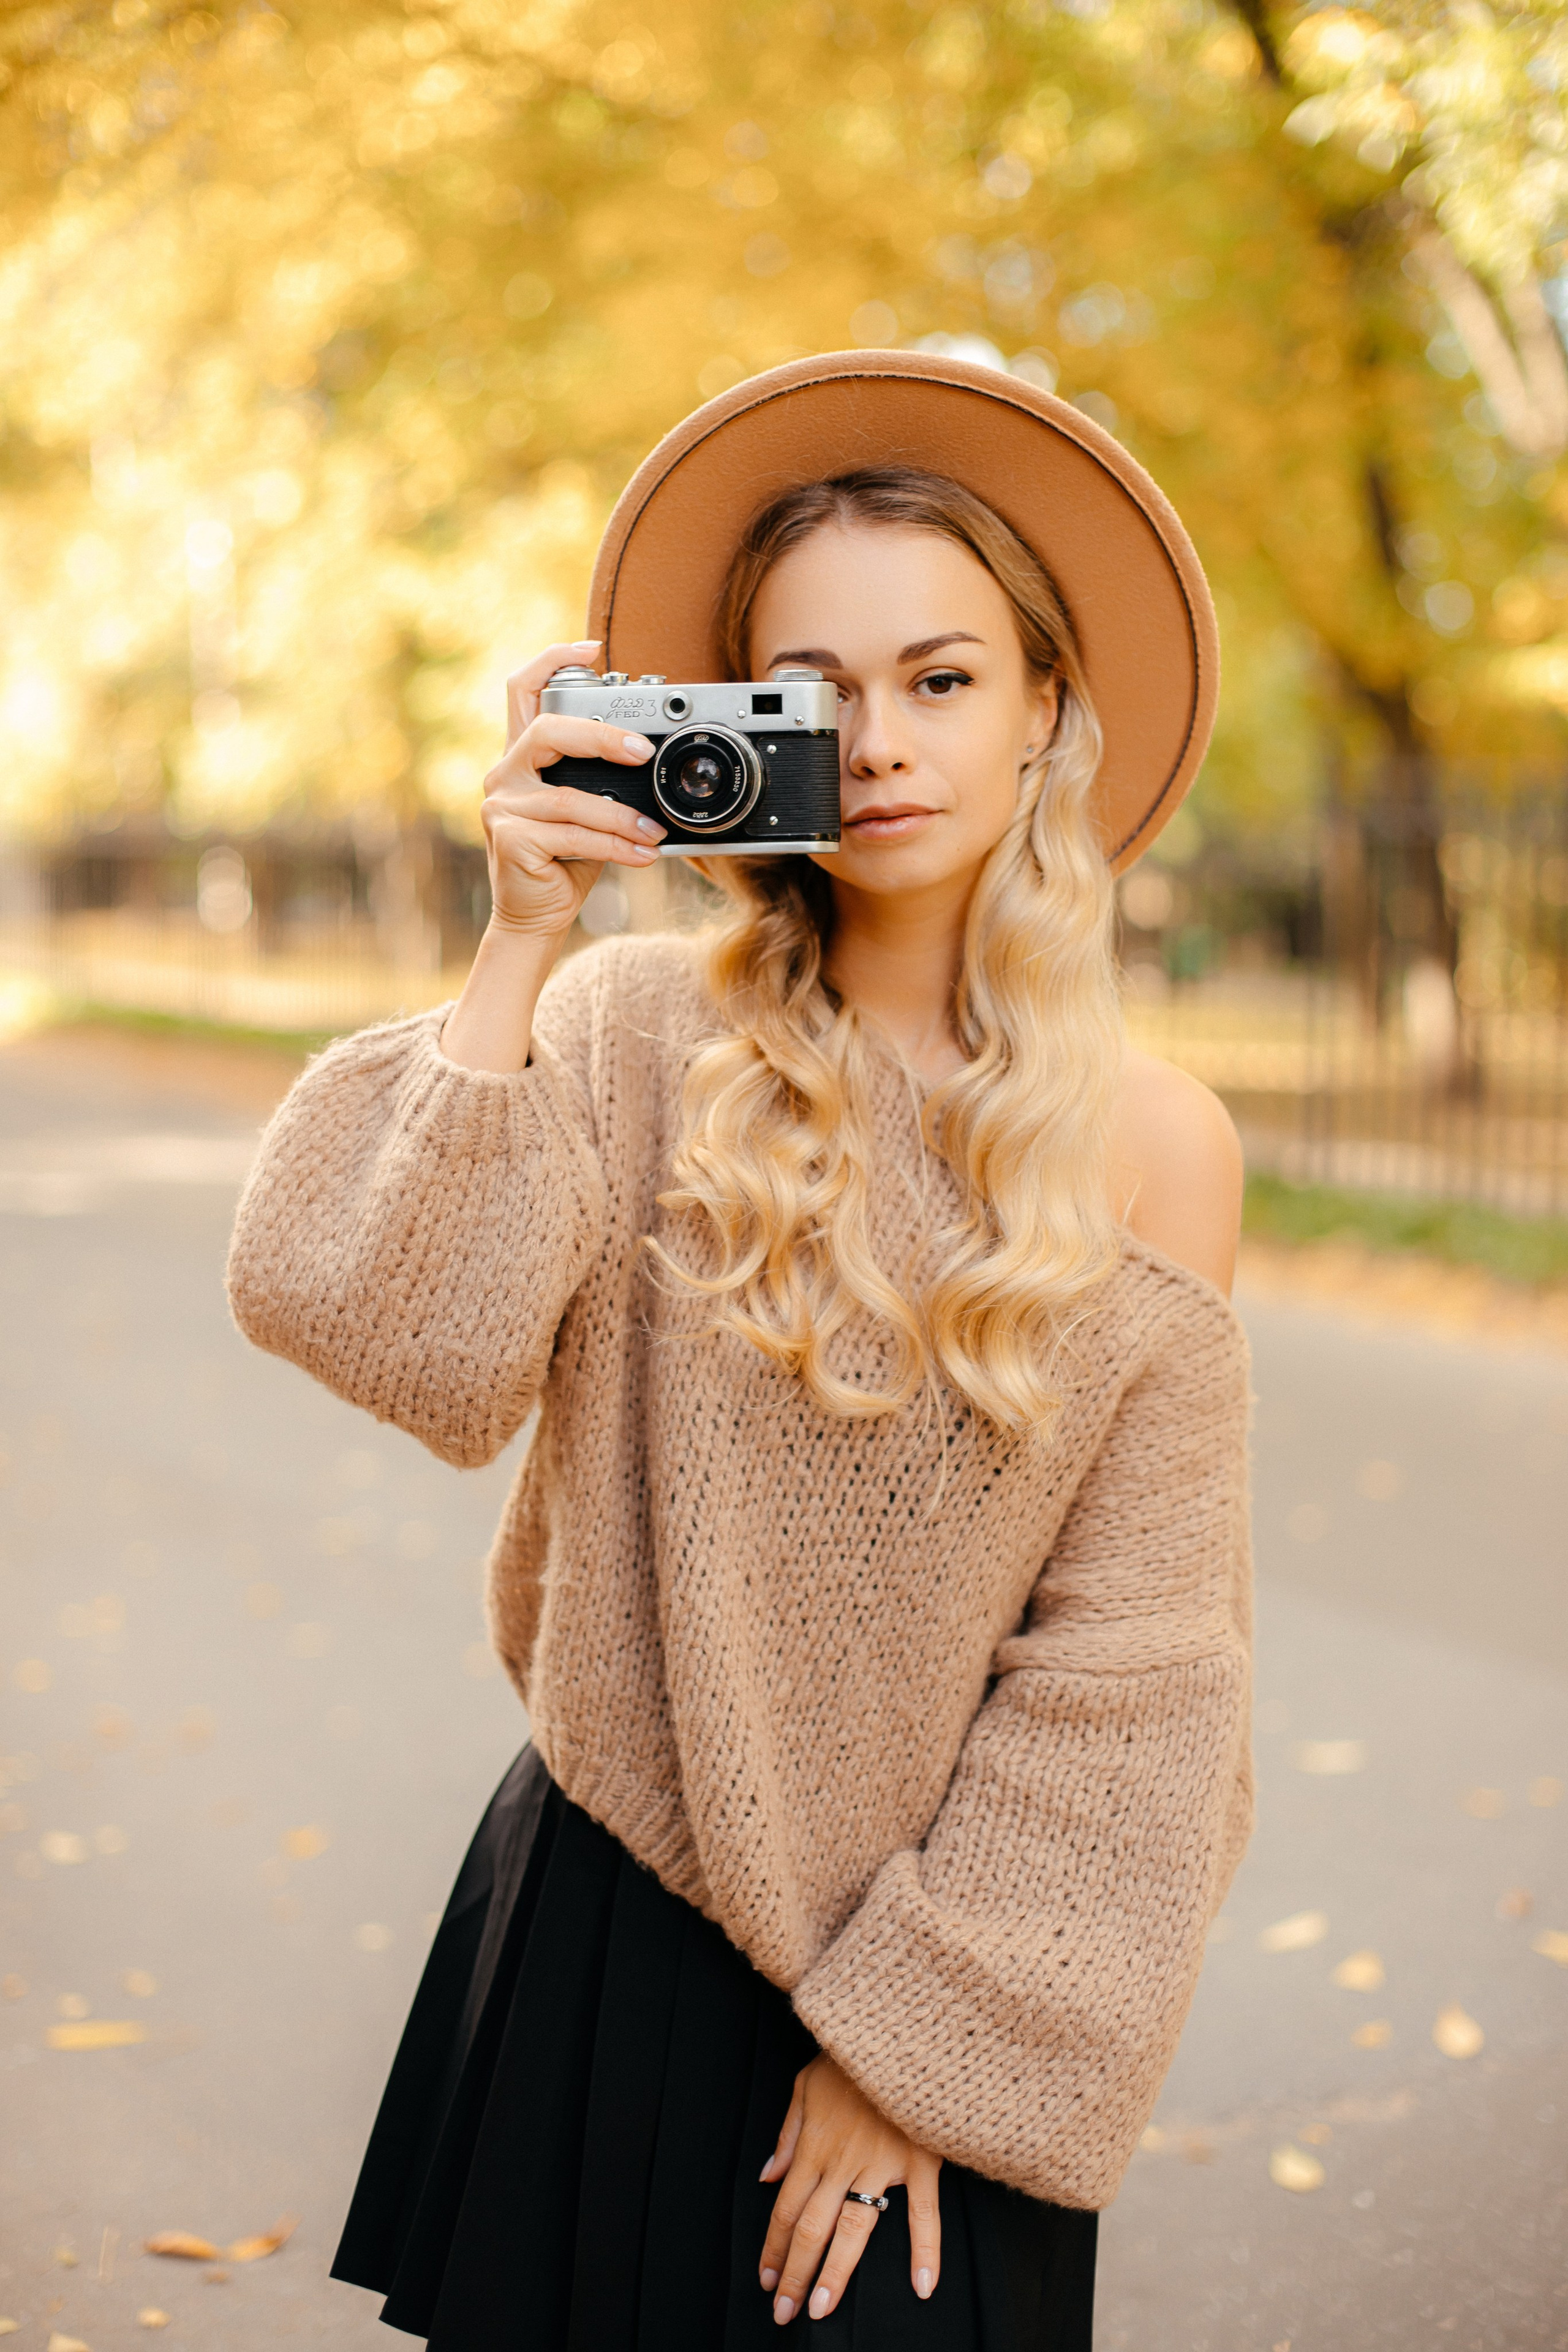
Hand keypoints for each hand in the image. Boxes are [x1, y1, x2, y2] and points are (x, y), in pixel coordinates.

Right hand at [481, 639, 664, 940]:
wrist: (536, 918)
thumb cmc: (566, 861)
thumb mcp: (587, 809)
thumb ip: (600, 778)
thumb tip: (647, 752)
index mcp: (522, 756)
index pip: (522, 689)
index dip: (553, 659)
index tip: (592, 648)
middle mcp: (504, 772)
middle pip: (546, 731)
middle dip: (599, 737)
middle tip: (642, 753)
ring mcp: (501, 805)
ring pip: (569, 797)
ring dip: (620, 815)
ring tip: (653, 831)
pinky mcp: (507, 838)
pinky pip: (571, 834)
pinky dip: (614, 845)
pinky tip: (641, 855)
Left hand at [758, 2053, 940, 2325]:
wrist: (898, 2028)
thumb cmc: (850, 2055)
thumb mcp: (806, 2083)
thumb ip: (788, 2133)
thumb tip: (767, 2177)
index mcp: (814, 2145)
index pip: (786, 2208)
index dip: (775, 2247)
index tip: (766, 2280)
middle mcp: (843, 2161)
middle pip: (812, 2228)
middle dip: (796, 2274)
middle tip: (785, 2314)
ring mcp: (882, 2163)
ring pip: (854, 2229)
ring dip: (836, 2273)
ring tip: (823, 2310)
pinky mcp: (920, 2159)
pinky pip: (923, 2213)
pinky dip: (925, 2251)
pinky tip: (922, 2288)